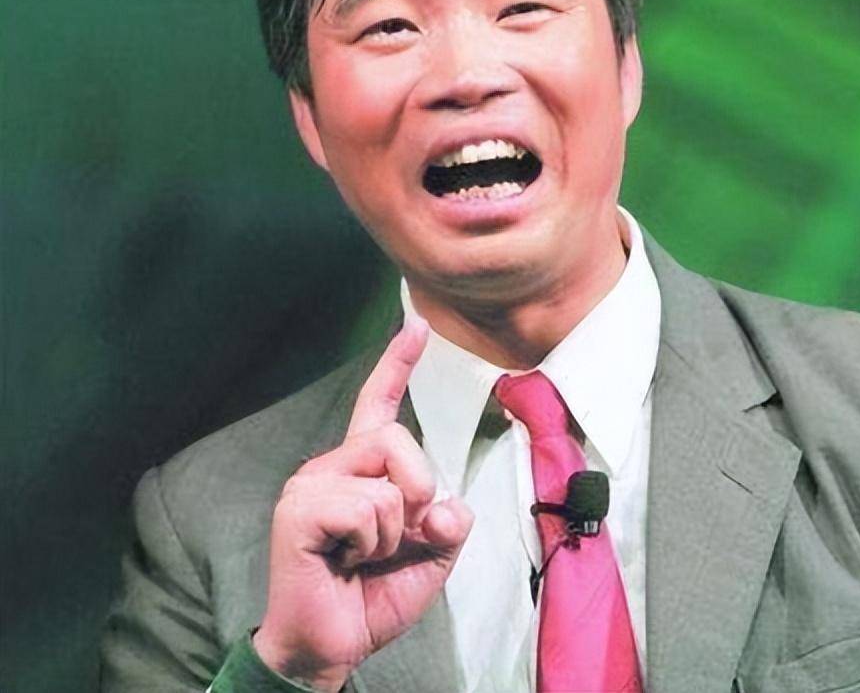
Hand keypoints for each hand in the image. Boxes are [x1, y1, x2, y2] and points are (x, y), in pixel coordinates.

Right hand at [253, 316, 473, 691]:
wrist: (331, 648)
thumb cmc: (373, 596)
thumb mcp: (431, 556)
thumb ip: (449, 523)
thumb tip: (444, 503)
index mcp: (361, 469)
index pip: (380, 405)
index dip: (397, 363)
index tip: (415, 324)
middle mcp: (332, 466)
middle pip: (396, 439)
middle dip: (417, 491)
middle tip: (398, 536)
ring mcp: (310, 486)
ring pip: (386, 480)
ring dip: (394, 532)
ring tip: (364, 556)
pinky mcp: (298, 511)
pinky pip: (364, 509)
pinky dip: (372, 543)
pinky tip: (345, 561)